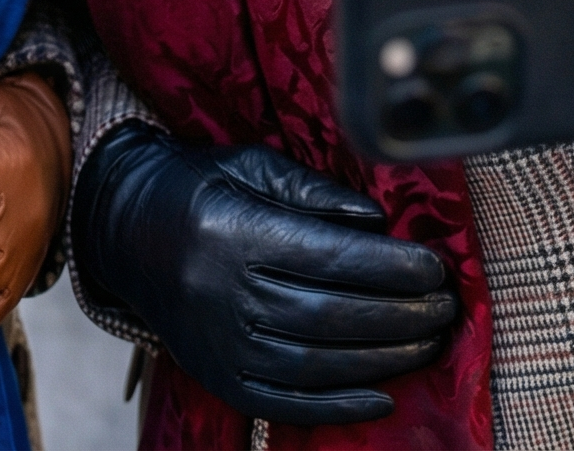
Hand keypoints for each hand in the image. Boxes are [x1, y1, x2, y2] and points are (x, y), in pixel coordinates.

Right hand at [74, 126, 454, 426]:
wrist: (128, 230)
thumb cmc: (202, 188)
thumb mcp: (252, 166)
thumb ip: (314, 192)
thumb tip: (377, 221)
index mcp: (237, 230)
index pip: (331, 258)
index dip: (391, 266)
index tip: (435, 265)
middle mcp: (227, 292)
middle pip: (332, 315)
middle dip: (401, 314)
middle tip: (445, 306)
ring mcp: (222, 342)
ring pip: (318, 363)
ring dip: (384, 358)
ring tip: (428, 341)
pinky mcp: (219, 377)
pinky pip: (286, 404)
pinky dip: (338, 407)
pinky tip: (382, 395)